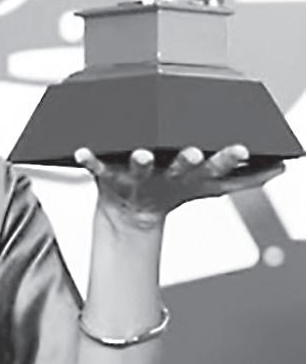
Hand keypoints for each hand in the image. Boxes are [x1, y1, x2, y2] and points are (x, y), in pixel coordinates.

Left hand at [75, 144, 284, 229]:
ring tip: (142, 153)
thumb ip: (245, 178)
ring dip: (141, 161)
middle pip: (180, 169)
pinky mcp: (109, 176)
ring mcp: (138, 177)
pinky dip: (89, 160)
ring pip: (140, 168)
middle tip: (193, 152)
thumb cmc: (172, 191)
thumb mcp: (209, 187)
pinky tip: (81, 150)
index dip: (228, 158)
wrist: (131, 215)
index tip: (242, 148)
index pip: (215, 167)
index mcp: (191, 175)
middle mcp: (166, 176)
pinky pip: (97, 167)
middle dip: (188, 161)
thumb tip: (282, 169)